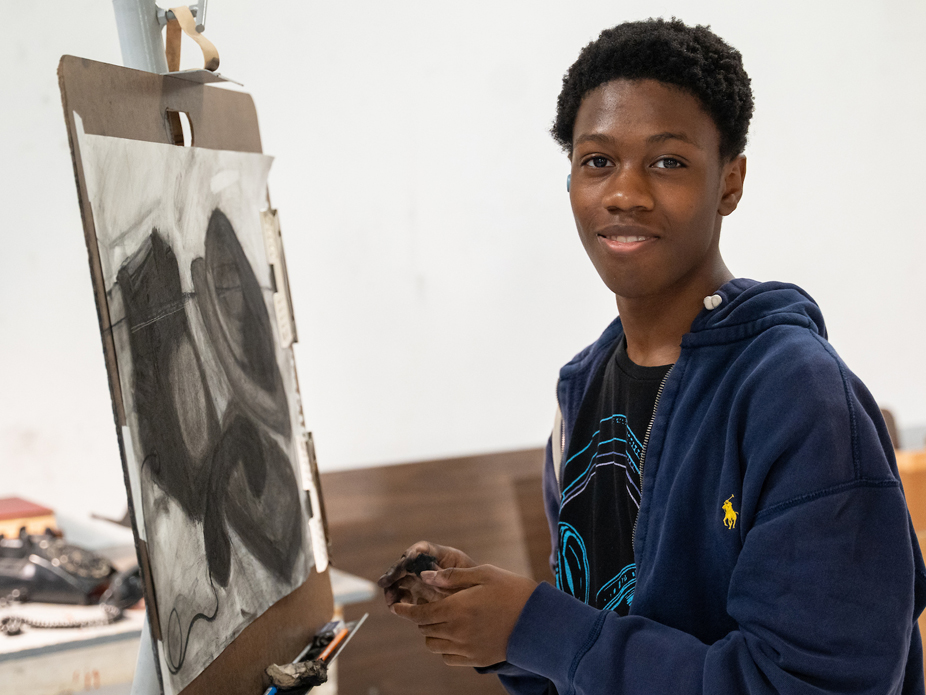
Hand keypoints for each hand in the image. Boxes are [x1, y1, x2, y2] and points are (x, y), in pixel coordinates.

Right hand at [377, 541, 476, 606]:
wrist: (482, 603)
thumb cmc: (479, 585)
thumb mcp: (468, 575)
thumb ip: (449, 573)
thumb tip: (423, 575)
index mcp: (439, 555)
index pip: (420, 550)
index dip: (411, 554)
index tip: (406, 561)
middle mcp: (426, 566)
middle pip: (404, 565)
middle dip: (394, 573)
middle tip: (385, 583)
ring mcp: (421, 582)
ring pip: (400, 582)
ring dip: (392, 589)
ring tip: (390, 600)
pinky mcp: (419, 597)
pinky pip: (404, 598)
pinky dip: (398, 602)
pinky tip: (396, 608)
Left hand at [391, 564, 537, 666]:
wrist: (539, 621)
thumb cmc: (512, 591)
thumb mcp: (483, 574)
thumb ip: (452, 577)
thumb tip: (425, 577)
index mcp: (455, 608)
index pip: (420, 614)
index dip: (405, 611)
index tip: (397, 607)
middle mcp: (456, 631)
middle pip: (425, 629)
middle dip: (421, 618)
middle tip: (427, 607)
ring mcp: (466, 648)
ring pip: (434, 645)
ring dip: (432, 633)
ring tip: (442, 621)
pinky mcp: (477, 658)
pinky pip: (449, 657)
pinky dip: (445, 648)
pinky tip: (454, 636)